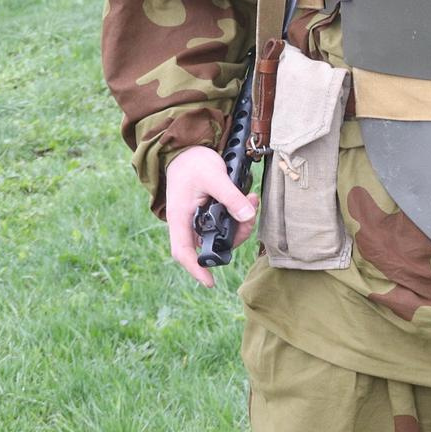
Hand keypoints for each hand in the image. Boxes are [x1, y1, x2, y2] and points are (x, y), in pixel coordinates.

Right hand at [163, 146, 253, 288]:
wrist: (187, 149)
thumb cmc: (194, 162)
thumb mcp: (214, 177)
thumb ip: (230, 197)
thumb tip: (248, 216)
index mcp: (180, 217)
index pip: (183, 251)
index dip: (195, 269)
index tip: (210, 282)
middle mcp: (187, 222)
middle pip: (210, 244)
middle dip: (235, 237)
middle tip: (250, 217)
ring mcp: (196, 219)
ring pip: (221, 234)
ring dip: (241, 224)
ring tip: (251, 200)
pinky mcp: (207, 213)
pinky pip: (225, 223)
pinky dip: (239, 215)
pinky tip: (249, 199)